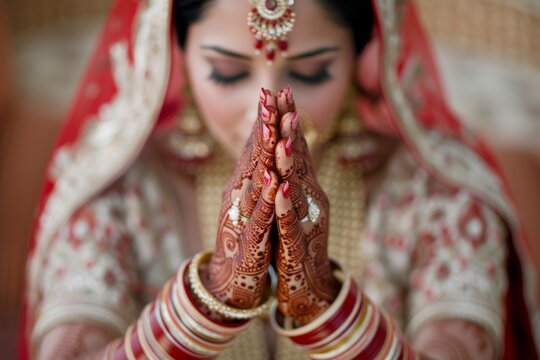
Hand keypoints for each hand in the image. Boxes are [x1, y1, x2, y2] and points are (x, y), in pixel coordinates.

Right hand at [200, 88, 279, 308]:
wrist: (232, 280)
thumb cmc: (247, 236)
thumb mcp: (253, 200)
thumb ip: (256, 173)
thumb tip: (262, 144)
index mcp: (245, 185)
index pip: (255, 147)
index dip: (264, 119)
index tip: (274, 90)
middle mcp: (240, 196)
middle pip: (252, 156)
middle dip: (262, 124)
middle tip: (269, 93)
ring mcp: (243, 217)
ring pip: (255, 181)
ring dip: (263, 154)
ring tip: (271, 126)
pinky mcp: (250, 241)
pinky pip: (261, 217)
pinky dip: (267, 198)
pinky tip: (274, 182)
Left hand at [273, 86, 339, 323]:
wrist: (308, 281)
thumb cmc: (296, 236)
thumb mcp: (294, 199)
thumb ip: (293, 173)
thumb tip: (287, 141)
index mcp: (304, 186)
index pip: (296, 146)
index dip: (289, 119)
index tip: (281, 90)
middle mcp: (310, 197)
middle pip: (300, 158)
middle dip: (291, 127)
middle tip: (285, 97)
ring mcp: (306, 219)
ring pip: (297, 186)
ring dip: (291, 161)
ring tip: (284, 136)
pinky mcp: (297, 243)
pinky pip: (291, 221)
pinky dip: (287, 204)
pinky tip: (282, 188)